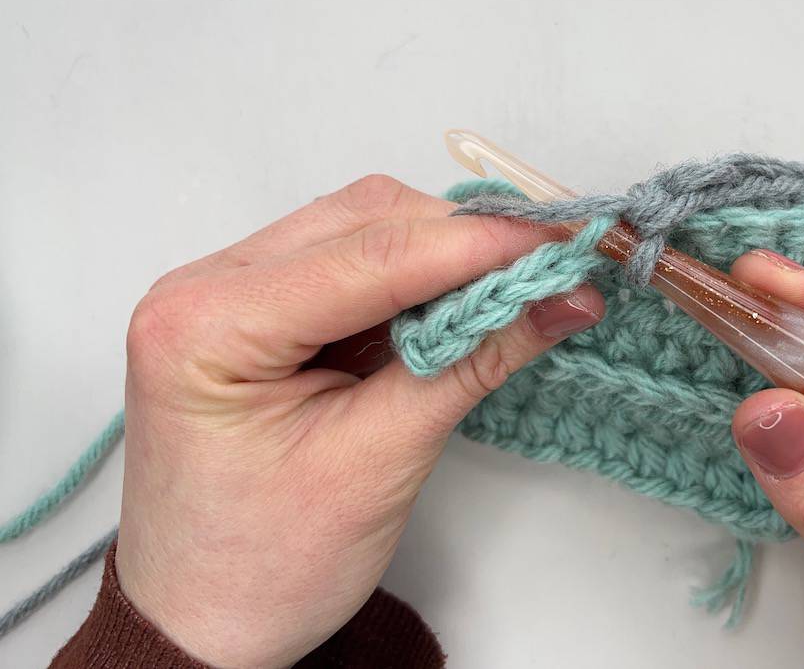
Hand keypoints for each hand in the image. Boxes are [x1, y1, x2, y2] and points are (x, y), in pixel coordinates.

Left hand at [116, 175, 604, 667]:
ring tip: (517, 286)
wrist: (205, 620)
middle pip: (364, 220)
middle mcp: (202, 285)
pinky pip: (353, 260)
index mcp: (205, 326)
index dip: (478, 246)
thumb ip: (473, 364)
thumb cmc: (264, 566)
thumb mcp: (380, 461)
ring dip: (445, 253)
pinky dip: (418, 276)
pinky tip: (464, 301)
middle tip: (553, 265)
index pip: (369, 256)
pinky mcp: (260, 305)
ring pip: (363, 228)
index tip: (563, 246)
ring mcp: (227, 289)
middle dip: (465, 239)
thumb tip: (562, 298)